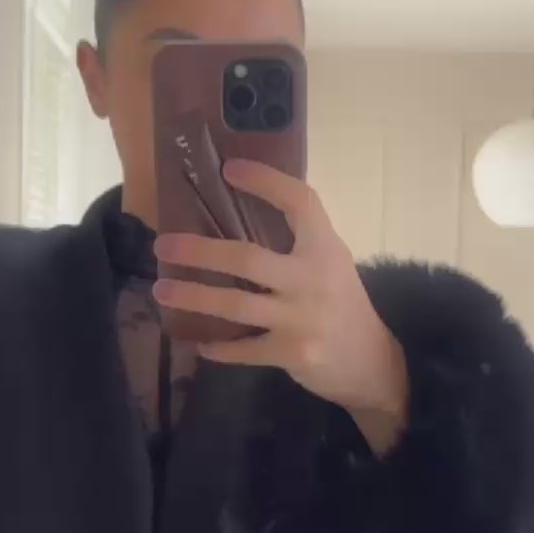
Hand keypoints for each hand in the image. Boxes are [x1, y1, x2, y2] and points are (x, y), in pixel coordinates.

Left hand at [153, 160, 408, 454]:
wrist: (372, 364)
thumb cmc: (342, 305)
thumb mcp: (331, 264)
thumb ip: (298, 243)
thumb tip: (236, 214)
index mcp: (326, 248)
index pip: (300, 202)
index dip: (266, 181)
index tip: (230, 168)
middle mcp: (314, 279)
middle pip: (247, 258)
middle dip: (200, 251)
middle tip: (163, 245)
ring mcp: (302, 319)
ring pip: (236, 305)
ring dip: (194, 297)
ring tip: (162, 289)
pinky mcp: (292, 353)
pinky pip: (243, 349)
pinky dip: (217, 346)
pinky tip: (197, 341)